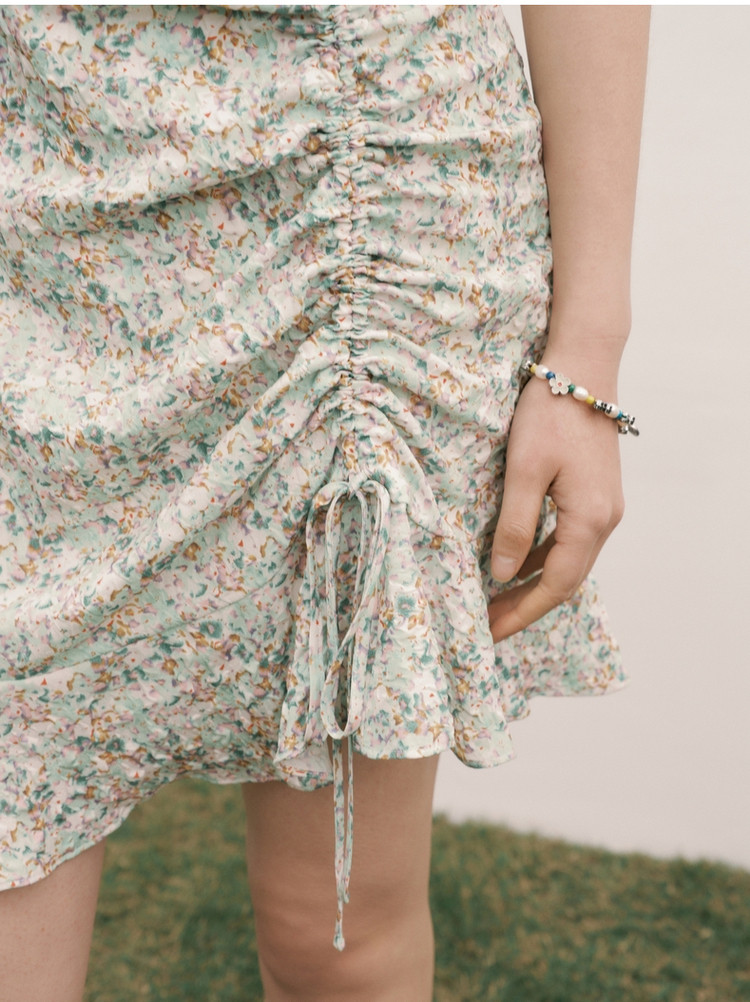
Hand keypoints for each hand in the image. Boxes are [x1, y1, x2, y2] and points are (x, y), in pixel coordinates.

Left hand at [488, 360, 624, 641]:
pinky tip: (516, 562)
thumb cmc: (550, 414)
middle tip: (487, 624)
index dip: (522, 613)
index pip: (555, 585)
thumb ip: (515, 526)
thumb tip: (502, 575)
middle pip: (565, 579)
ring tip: (496, 600)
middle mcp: (604, 520)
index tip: (491, 633)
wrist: (583, 367)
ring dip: (533, 583)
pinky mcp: (594, 493)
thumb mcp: (524, 471)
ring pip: (568, 561)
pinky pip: (568, 539)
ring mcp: (603, 507)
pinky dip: (541, 557)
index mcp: (590, 520)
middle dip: (525, 605)